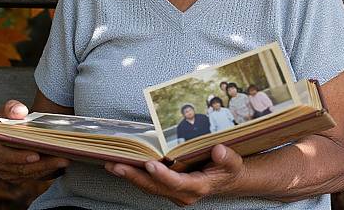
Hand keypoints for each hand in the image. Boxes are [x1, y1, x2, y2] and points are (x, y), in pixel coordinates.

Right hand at [0, 99, 69, 183]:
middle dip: (41, 164)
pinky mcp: (16, 175)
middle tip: (60, 158)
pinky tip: (60, 163)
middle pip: (19, 168)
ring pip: (28, 174)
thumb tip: (20, 112)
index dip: (19, 157)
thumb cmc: (10, 117)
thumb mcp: (8, 108)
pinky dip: (46, 170)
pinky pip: (32, 176)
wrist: (14, 127)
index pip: (3, 156)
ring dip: (47, 167)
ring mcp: (5, 171)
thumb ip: (12, 108)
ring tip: (65, 160)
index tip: (36, 155)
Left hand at [104, 144, 247, 206]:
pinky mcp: (168, 187)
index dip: (163, 175)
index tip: (150, 164)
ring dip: (130, 176)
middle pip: (155, 187)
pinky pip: (149, 182)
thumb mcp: (232, 162)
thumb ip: (226, 157)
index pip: (177, 183)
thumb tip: (218, 150)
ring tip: (111, 164)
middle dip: (134, 177)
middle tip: (116, 166)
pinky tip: (122, 165)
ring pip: (149, 186)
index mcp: (198, 187)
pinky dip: (135, 174)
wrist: (227, 179)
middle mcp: (182, 194)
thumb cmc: (228, 169)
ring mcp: (174, 192)